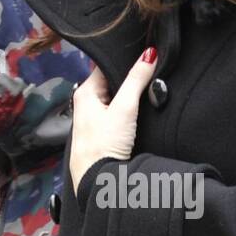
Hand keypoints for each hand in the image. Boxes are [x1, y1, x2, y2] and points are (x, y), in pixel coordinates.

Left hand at [69, 48, 157, 193]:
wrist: (98, 181)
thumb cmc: (103, 147)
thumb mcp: (124, 109)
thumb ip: (136, 80)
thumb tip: (149, 55)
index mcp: (85, 92)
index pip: (107, 66)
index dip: (126, 60)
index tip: (144, 55)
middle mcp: (86, 103)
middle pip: (112, 82)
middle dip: (130, 80)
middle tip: (149, 75)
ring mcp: (94, 119)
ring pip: (116, 99)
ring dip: (130, 98)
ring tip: (145, 94)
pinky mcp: (102, 133)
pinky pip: (117, 114)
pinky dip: (128, 112)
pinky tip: (138, 115)